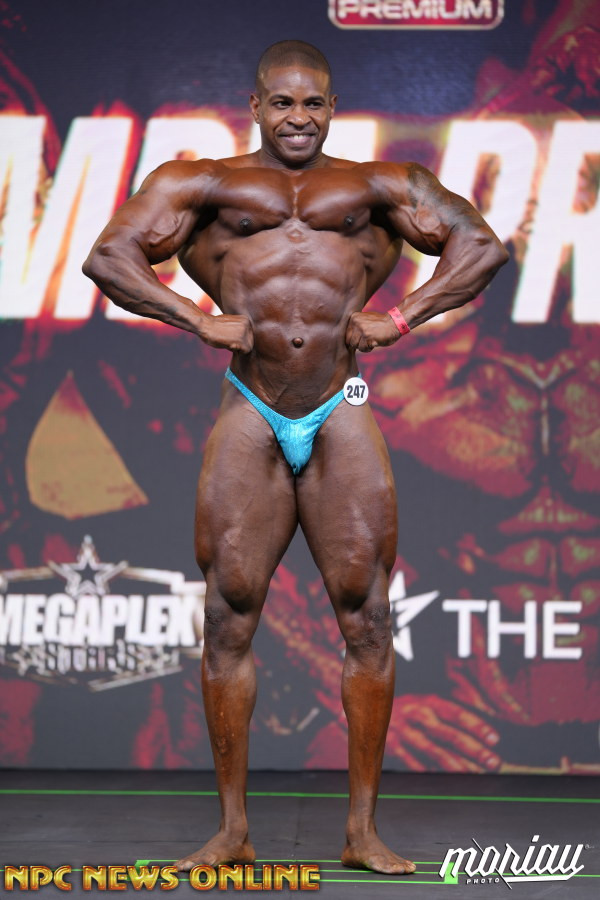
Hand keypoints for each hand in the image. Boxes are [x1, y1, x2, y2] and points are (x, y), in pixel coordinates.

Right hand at [201, 314, 253, 352]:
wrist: (205, 325)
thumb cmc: (214, 325)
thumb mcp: (230, 323)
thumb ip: (239, 328)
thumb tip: (243, 339)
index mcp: (246, 320)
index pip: (249, 336)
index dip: (239, 340)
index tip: (229, 336)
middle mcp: (248, 324)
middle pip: (250, 342)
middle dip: (240, 344)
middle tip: (228, 339)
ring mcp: (245, 332)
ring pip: (248, 347)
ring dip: (238, 348)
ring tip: (227, 340)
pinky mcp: (241, 340)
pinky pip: (245, 351)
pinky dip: (237, 351)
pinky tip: (227, 343)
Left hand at [345, 311, 400, 351]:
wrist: (394, 323)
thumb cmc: (380, 324)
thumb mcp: (365, 320)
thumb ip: (355, 327)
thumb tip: (346, 341)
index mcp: (354, 317)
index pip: (346, 334)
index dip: (354, 339)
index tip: (362, 337)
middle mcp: (356, 322)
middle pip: (349, 341)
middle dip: (357, 343)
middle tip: (367, 340)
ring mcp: (361, 329)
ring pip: (355, 346)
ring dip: (363, 347)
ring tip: (371, 340)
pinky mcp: (367, 337)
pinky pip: (363, 349)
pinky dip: (368, 348)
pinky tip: (374, 342)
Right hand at [387, 695, 501, 771]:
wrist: (365, 705)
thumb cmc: (405, 710)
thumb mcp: (424, 703)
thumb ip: (447, 714)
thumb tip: (480, 731)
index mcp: (427, 702)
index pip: (456, 713)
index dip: (476, 725)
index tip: (494, 738)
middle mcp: (416, 714)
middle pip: (447, 733)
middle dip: (473, 748)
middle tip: (493, 761)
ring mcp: (402, 731)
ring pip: (432, 749)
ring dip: (455, 763)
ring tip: (474, 773)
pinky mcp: (389, 745)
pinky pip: (411, 762)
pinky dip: (427, 770)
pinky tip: (443, 779)